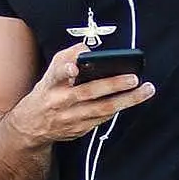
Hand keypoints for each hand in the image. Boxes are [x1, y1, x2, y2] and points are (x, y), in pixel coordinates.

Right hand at [6, 43, 154, 146]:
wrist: (32, 126)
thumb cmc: (47, 93)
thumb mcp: (50, 73)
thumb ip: (67, 57)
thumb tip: (87, 49)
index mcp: (51, 85)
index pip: (56, 75)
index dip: (65, 70)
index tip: (74, 68)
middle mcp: (60, 102)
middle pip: (88, 93)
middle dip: (113, 85)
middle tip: (133, 78)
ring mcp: (71, 119)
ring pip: (102, 109)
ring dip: (127, 100)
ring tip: (146, 90)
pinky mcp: (80, 130)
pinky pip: (103, 118)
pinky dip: (118, 109)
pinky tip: (133, 99)